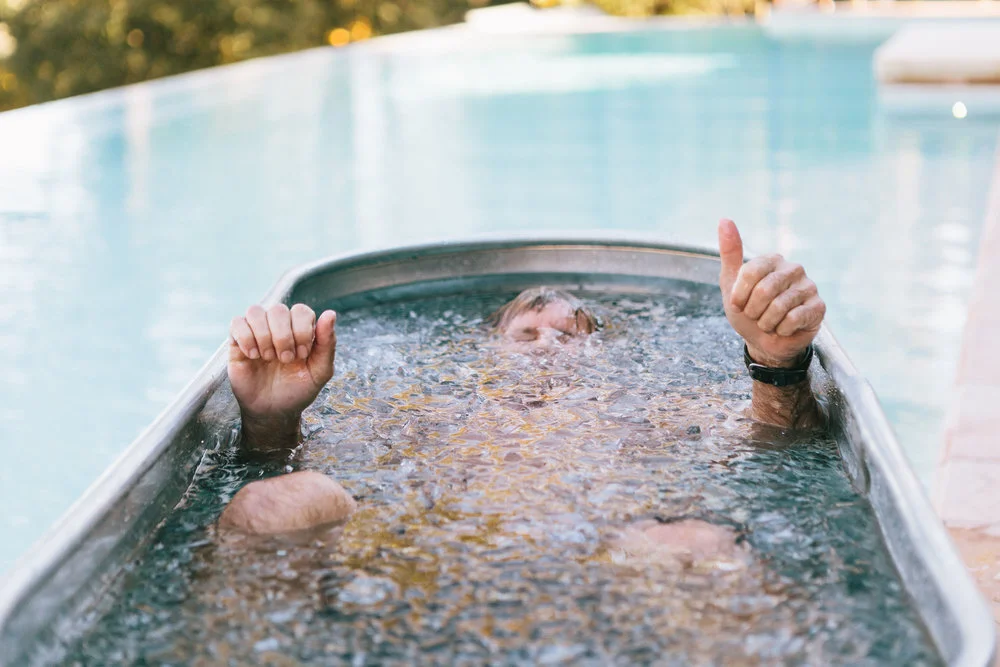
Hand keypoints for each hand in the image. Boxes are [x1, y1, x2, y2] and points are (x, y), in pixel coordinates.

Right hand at [228, 304, 336, 418]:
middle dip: (283, 336)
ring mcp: (257, 332)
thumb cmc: (298, 389)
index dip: (301, 330)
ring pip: (255, 311)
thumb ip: (327, 343)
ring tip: (268, 358)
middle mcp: (279, 326)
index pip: (301, 310)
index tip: (302, 355)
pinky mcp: (238, 341)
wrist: (273, 411)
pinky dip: (246, 338)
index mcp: (300, 329)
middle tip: (285, 359)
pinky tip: (253, 356)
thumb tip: (331, 313)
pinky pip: (237, 323)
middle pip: (278, 309)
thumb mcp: (320, 371)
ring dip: (264, 336)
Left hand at [718, 219, 825, 367]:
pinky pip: (793, 319)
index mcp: (772, 260)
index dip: (739, 295)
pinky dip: (781, 329)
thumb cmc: (747, 311)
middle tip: (756, 315)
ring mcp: (809, 286)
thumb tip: (724, 219)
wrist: (764, 342)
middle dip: (753, 311)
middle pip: (764, 291)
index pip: (750, 272)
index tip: (738, 304)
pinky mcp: (819, 306)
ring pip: (779, 307)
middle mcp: (794, 268)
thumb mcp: (730, 283)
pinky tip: (784, 328)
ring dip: (766, 322)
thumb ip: (730, 253)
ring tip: (769, 322)